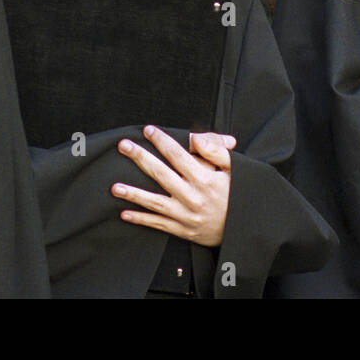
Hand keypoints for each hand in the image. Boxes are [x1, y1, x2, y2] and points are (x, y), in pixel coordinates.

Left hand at [113, 127, 234, 246]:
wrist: (244, 228)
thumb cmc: (239, 195)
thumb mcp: (236, 169)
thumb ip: (216, 152)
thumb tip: (196, 138)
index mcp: (205, 179)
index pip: (178, 155)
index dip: (162, 141)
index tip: (148, 130)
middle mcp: (192, 197)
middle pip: (161, 174)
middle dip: (140, 157)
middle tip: (123, 145)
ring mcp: (185, 215)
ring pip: (155, 202)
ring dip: (133, 194)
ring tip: (115, 187)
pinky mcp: (183, 230)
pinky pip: (158, 224)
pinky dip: (141, 219)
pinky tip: (124, 213)